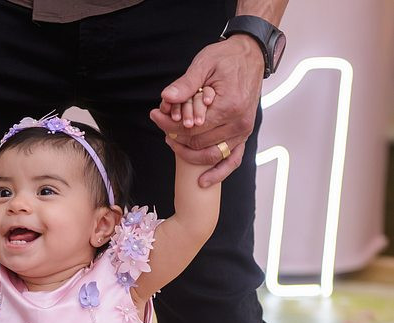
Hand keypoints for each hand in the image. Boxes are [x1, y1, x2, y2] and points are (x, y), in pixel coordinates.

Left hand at [150, 35, 264, 185]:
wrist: (251, 55)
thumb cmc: (227, 58)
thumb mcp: (204, 62)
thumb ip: (186, 82)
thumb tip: (166, 97)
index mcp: (229, 106)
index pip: (192, 127)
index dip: (170, 125)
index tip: (156, 115)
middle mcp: (239, 123)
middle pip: (198, 143)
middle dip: (176, 136)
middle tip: (160, 124)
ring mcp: (243, 132)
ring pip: (211, 155)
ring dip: (189, 153)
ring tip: (171, 142)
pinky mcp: (244, 136)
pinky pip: (232, 161)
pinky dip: (218, 173)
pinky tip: (203, 182)